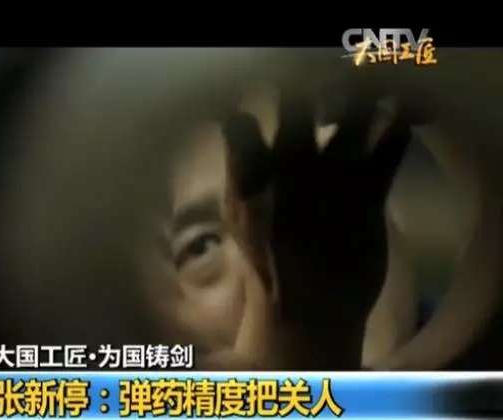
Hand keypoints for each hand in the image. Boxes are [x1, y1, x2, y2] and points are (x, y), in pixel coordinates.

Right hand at [222, 85, 415, 330]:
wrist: (303, 312)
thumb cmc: (267, 265)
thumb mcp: (238, 218)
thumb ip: (240, 174)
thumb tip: (238, 137)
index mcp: (248, 181)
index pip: (239, 123)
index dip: (250, 113)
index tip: (259, 114)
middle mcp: (286, 172)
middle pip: (296, 105)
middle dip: (305, 94)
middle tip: (316, 98)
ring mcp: (329, 182)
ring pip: (349, 115)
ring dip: (358, 100)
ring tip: (361, 100)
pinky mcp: (368, 198)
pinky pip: (390, 145)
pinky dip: (398, 126)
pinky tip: (400, 120)